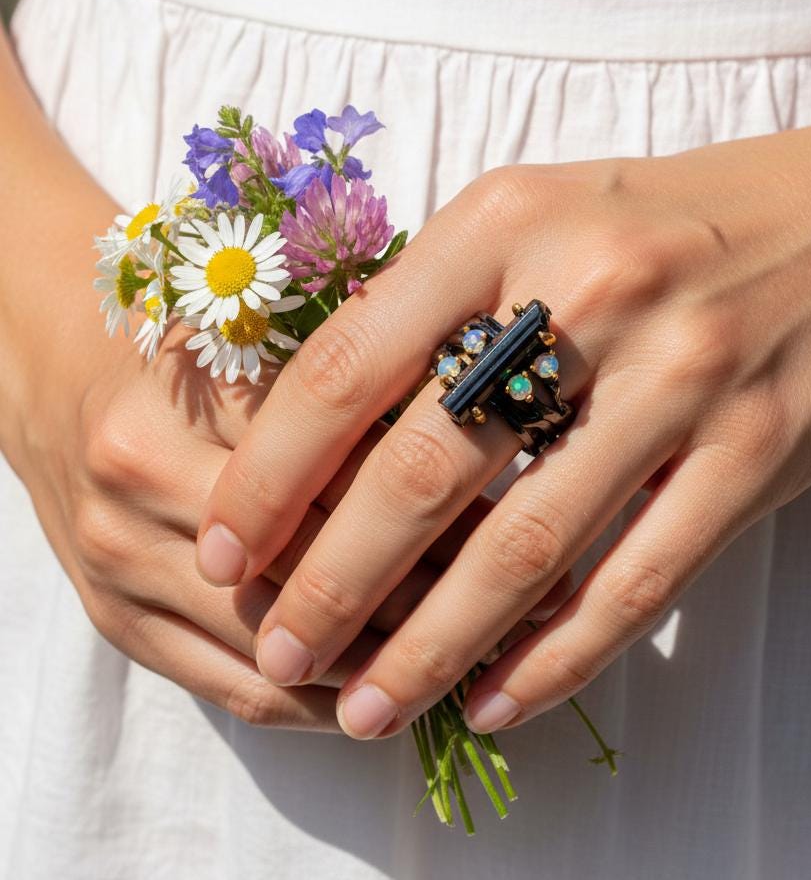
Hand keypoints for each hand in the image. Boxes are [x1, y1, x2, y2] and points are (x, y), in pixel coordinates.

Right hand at [18, 309, 521, 730]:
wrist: (56, 378)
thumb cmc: (179, 353)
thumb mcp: (264, 346)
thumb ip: (356, 407)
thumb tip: (473, 468)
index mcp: (195, 396)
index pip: (340, 482)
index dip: (438, 518)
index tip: (513, 538)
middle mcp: (144, 486)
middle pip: (313, 574)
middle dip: (421, 602)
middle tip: (506, 612)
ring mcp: (122, 568)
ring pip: (278, 652)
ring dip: (375, 667)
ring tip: (454, 662)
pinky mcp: (118, 625)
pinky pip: (233, 693)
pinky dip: (315, 705)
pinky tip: (375, 693)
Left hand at [197, 95, 810, 738]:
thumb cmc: (673, 224)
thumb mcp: (539, 219)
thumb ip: (437, 304)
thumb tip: (328, 427)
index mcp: (508, 223)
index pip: (350, 366)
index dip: (272, 473)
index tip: (227, 548)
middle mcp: (590, 295)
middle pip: (423, 472)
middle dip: (333, 582)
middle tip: (279, 650)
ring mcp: (680, 379)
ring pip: (525, 549)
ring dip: (432, 646)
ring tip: (367, 708)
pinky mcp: (754, 454)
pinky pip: (635, 584)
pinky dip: (555, 659)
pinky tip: (494, 702)